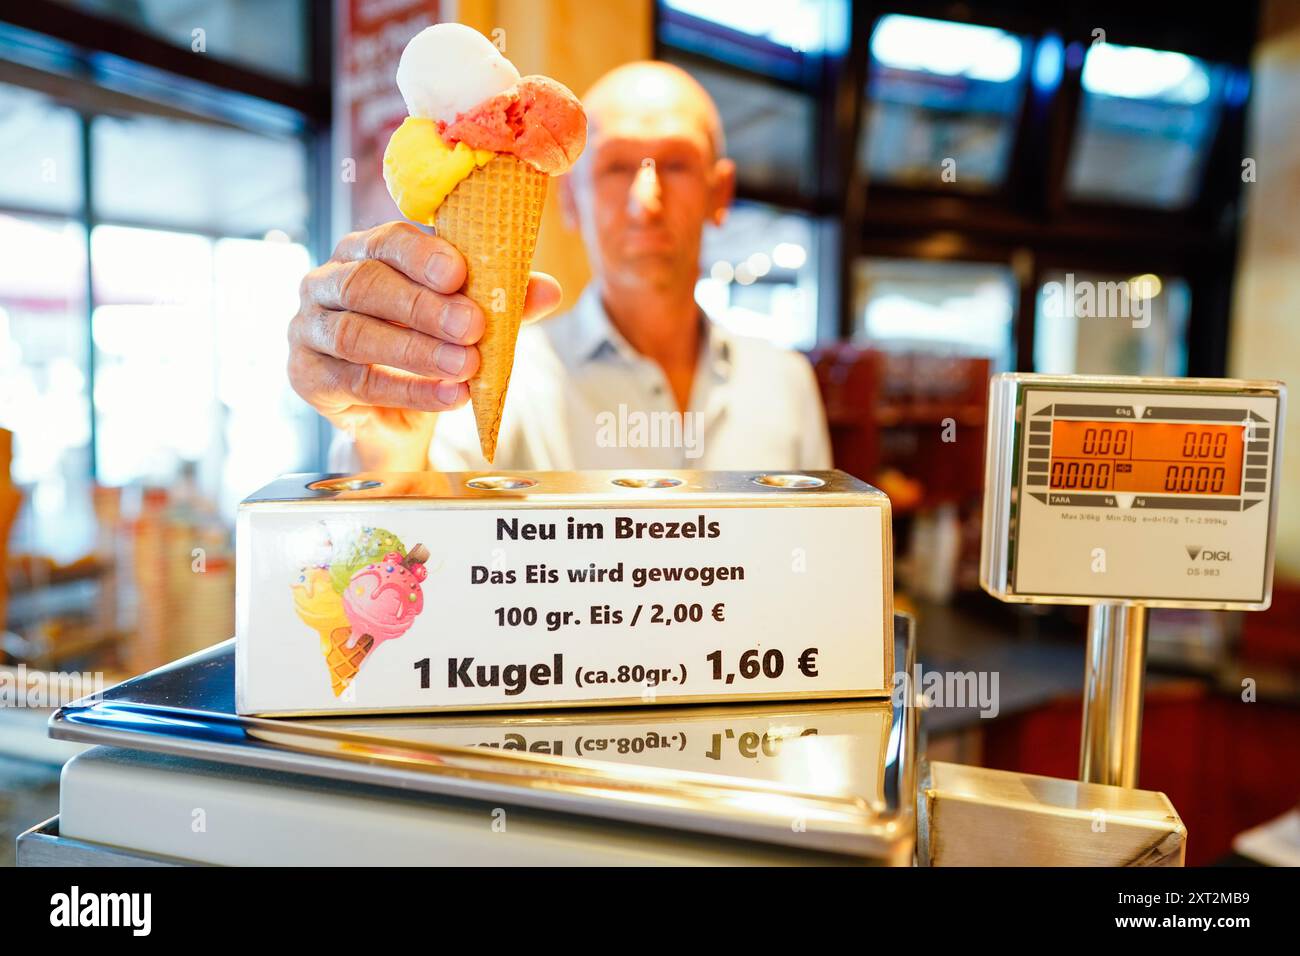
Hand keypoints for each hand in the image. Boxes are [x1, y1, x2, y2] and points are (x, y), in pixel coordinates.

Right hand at [288, 221, 560, 469]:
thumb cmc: (426, 348)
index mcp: (365, 250)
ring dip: (418, 351)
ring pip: (358, 335)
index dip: (423, 255)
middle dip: (425, 307)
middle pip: (368, 284)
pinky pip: (357, 382)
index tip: (459, 274)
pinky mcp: (307, 375)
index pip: (388, 239)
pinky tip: (452, 396)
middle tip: (473, 326)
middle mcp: (328, 281)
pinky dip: (410, 390)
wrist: (393, 416)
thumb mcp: (467, 320)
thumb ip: (501, 301)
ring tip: (467, 365)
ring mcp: (309, 328)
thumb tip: (549, 291)